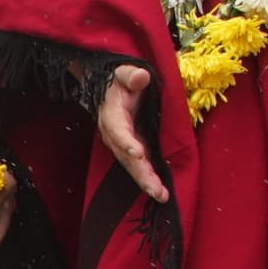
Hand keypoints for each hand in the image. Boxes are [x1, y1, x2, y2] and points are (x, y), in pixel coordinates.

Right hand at [94, 64, 167, 203]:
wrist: (106, 92)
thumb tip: (141, 77)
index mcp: (112, 116)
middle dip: (141, 174)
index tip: (138, 153)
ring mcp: (122, 145)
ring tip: (161, 196)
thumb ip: (131, 75)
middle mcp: (114, 135)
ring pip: (133, 166)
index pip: (118, 131)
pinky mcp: (131, 150)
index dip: (127, 142)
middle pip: (126, 158)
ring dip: (146, 182)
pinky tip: (161, 192)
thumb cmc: (118, 82)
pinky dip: (148, 180)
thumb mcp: (123, 73)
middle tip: (156, 190)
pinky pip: (138, 167)